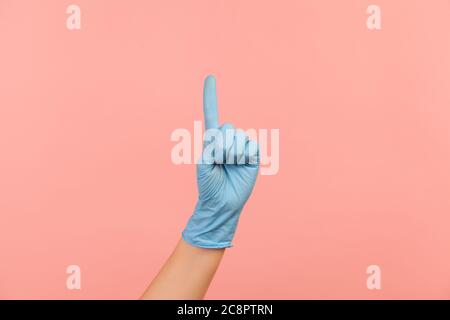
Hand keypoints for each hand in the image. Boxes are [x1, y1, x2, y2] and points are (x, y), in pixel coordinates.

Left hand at [182, 75, 258, 247]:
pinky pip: (253, 145)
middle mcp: (227, 140)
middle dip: (222, 146)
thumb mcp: (203, 165)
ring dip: (233, 154)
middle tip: (221, 162)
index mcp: (212, 140)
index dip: (210, 96)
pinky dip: (246, 156)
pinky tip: (243, 165)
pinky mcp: (253, 155)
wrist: (222, 203)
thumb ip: (211, 148)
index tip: (210, 77)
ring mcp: (241, 147)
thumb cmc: (208, 185)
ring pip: (239, 137)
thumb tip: (225, 139)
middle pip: (227, 127)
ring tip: (230, 167)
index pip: (211, 114)